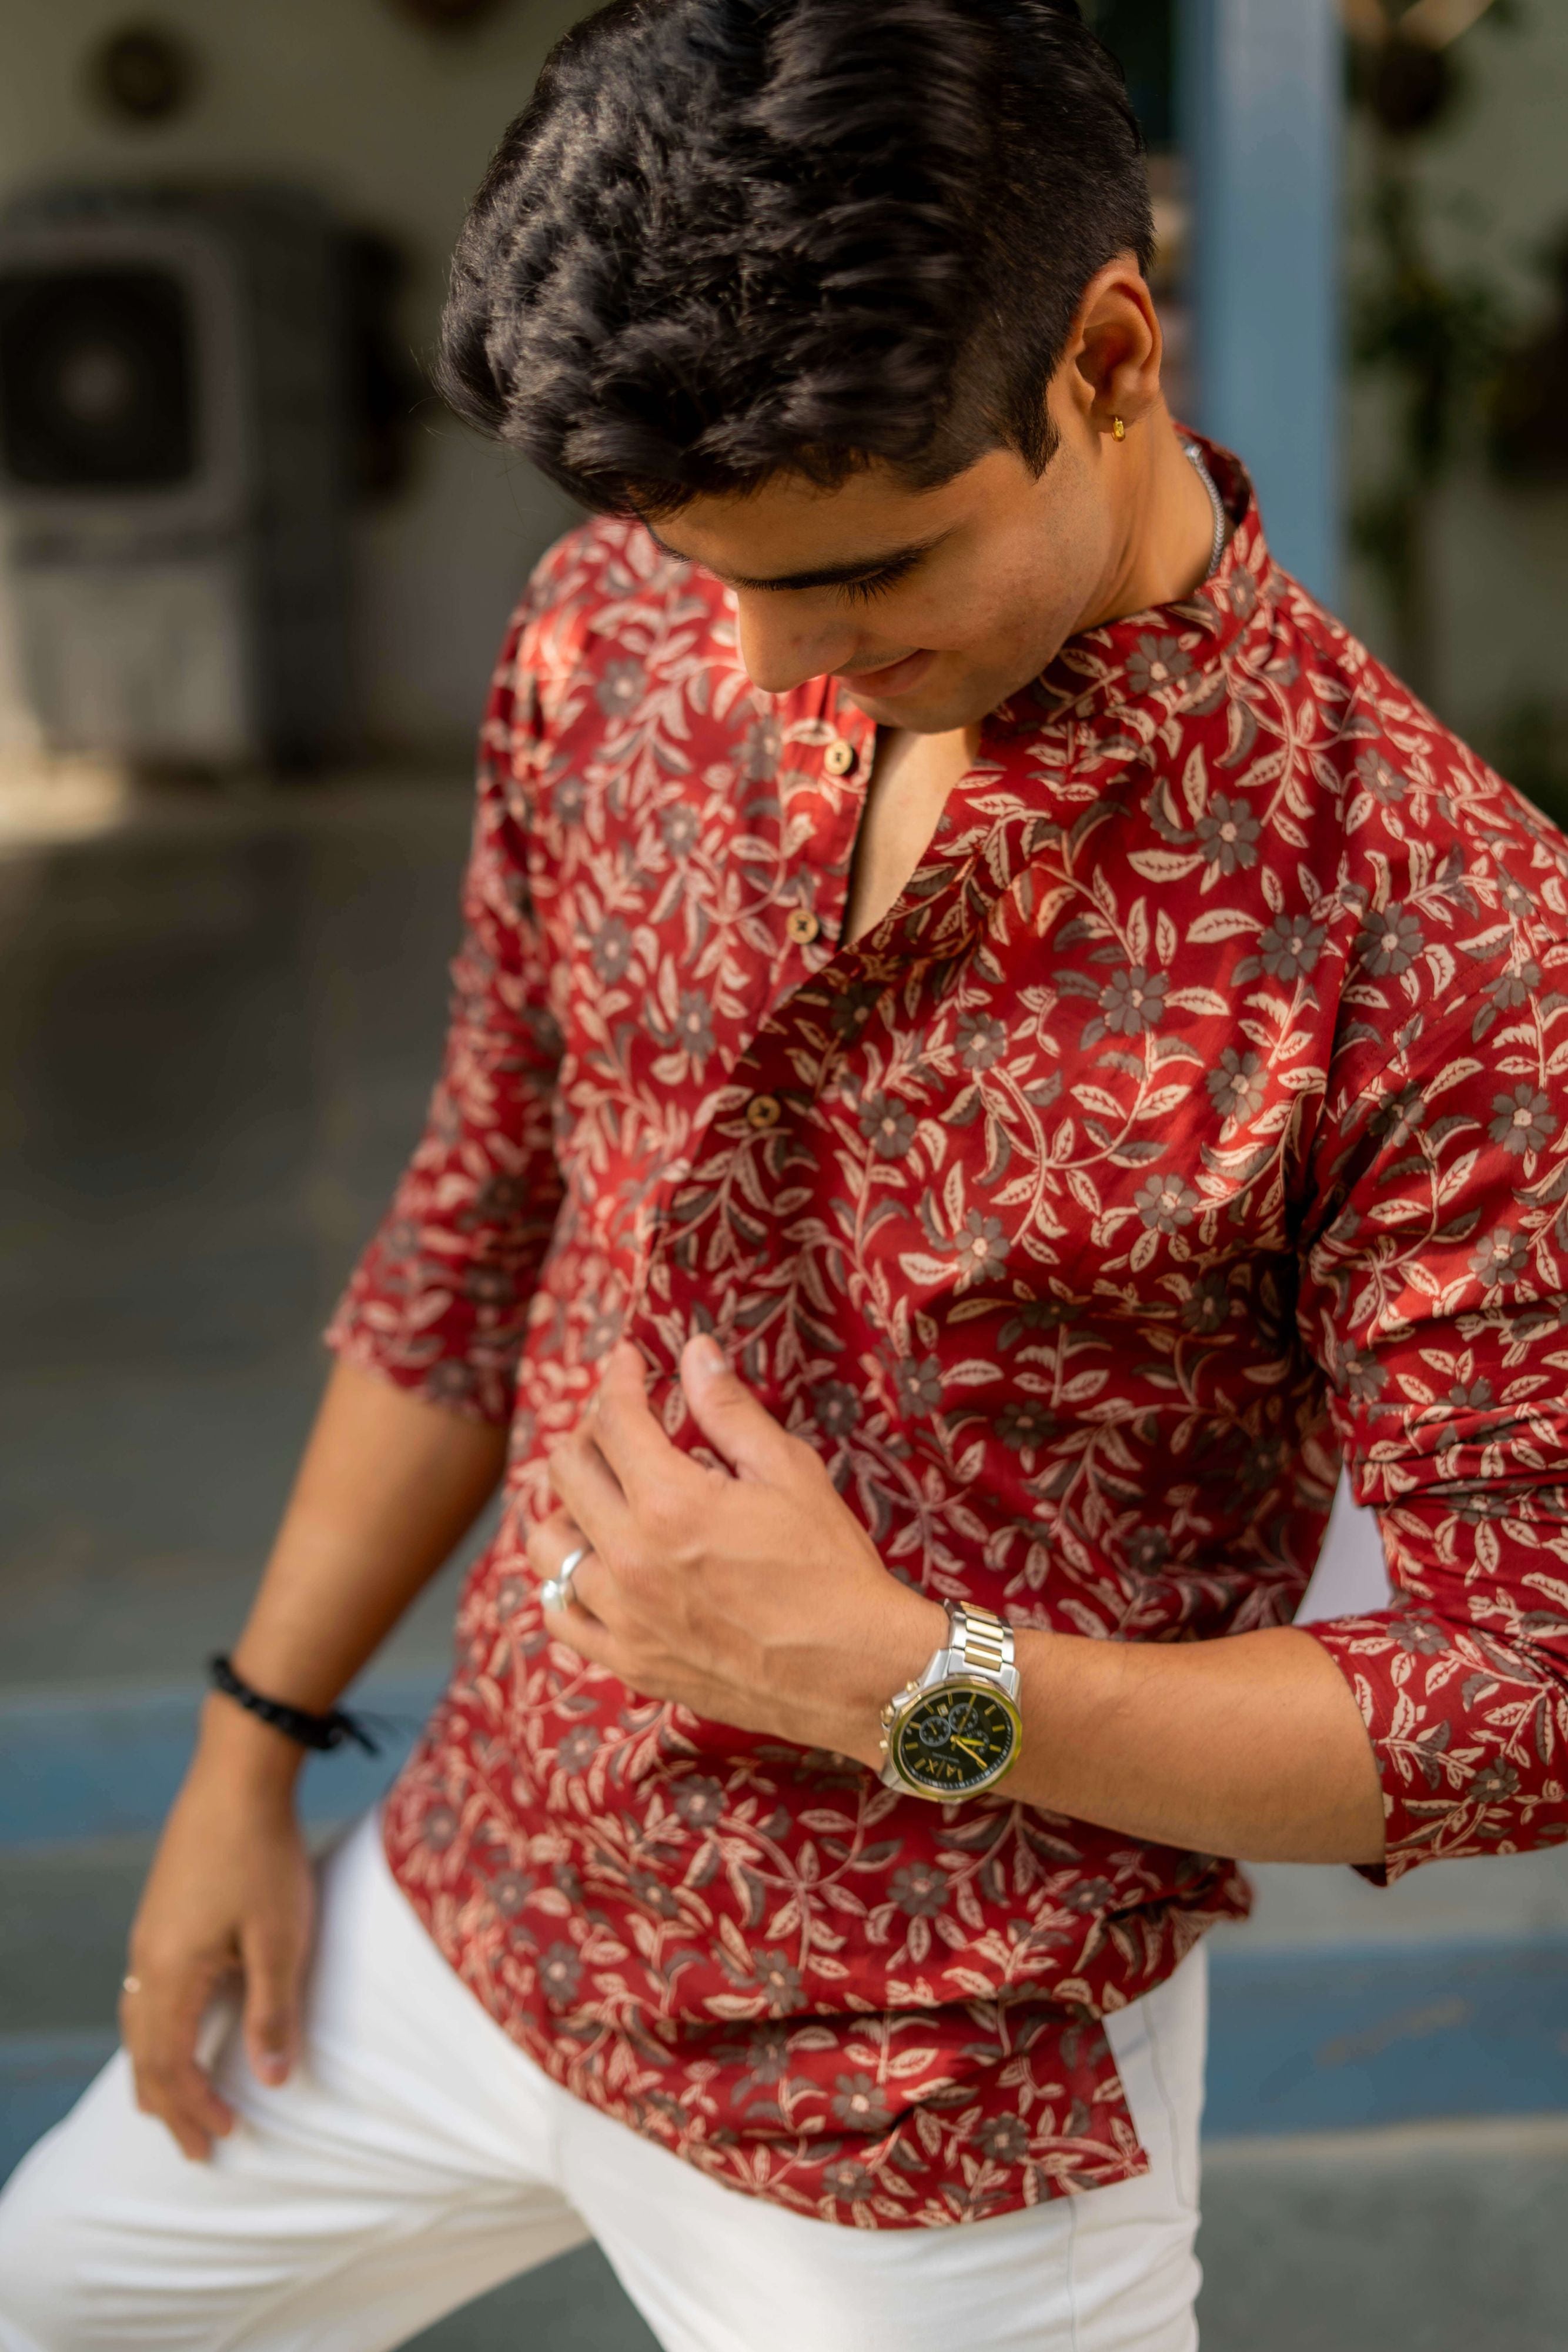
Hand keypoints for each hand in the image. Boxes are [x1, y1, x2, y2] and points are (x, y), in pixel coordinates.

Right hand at [121, 1708, 313, 2160]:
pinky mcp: (160, 1912)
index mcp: (170, 1974)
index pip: (170, 2066)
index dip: (196, 2108)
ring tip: (178, 2103)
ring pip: (137, 2023)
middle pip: (143, 2054)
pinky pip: (144, 1992)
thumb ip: (273, 2011)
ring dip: (159, 2069)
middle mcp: (145, 1960)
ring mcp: (147, 1934)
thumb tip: (271, 2082)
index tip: (226, 2138)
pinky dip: (156, 2031)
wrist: (237, 1775)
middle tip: (196, 2149)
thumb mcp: (280, 1939)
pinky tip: (178, 2028)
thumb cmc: (264, 1856)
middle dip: (169, 2106)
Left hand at [531, 1338, 944, 1767]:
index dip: (620, 1380)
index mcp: (671, 1504)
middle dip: (592, 1431)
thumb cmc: (831, 1568)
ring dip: (567, 1505)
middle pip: (568, 1471)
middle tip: (624, 1422)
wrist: (856, 1671)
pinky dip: (565, 1580)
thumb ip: (729, 1410)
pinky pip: (560, 1614)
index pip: (614, 1421)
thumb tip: (696, 1351)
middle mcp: (631, 1560)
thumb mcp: (789, 1472)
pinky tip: (595, 1562)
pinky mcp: (628, 1662)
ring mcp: (623, 1618)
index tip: (631, 1363)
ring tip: (604, 1493)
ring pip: (547, 1543)